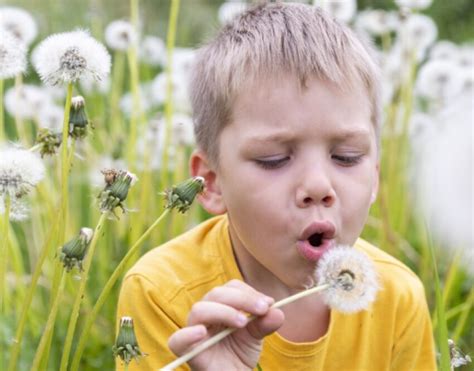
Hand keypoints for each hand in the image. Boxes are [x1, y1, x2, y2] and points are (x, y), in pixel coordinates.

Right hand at [168, 279, 284, 369]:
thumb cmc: (239, 354)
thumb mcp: (256, 337)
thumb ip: (265, 323)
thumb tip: (277, 312)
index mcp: (220, 306)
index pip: (230, 288)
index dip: (248, 292)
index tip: (268, 303)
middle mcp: (206, 314)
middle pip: (216, 294)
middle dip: (241, 299)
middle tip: (261, 309)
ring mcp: (194, 331)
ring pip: (200, 309)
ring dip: (223, 311)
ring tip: (242, 323)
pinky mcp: (186, 351)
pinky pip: (177, 340)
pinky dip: (188, 334)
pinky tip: (201, 333)